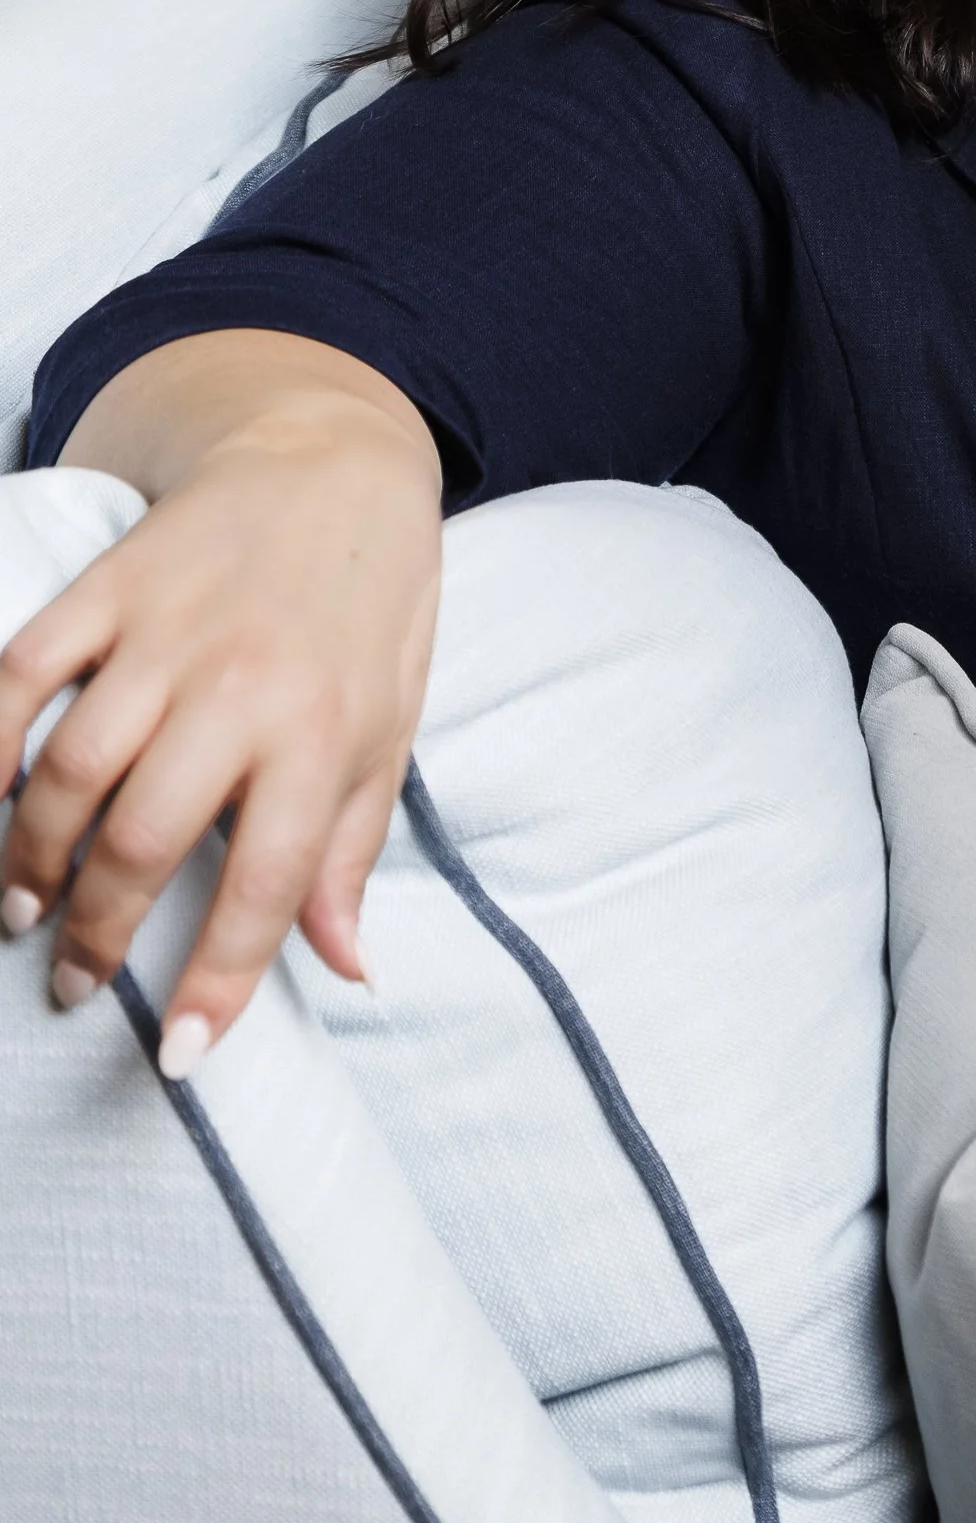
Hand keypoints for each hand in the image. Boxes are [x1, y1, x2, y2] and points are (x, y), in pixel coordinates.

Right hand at [0, 335, 441, 1076]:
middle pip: (145, 837)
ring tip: (21, 913)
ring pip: (71, 766)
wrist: (337, 463)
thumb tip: (347, 968)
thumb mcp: (392, 730)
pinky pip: (24, 670)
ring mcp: (167, 632)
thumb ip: (355, 850)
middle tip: (71, 985)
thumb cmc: (372, 614)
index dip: (220, 981)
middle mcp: (243, 687)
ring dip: (32, 855)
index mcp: (326, 733)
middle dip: (96, 933)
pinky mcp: (109, 585)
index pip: (270, 884)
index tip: (180, 1058)